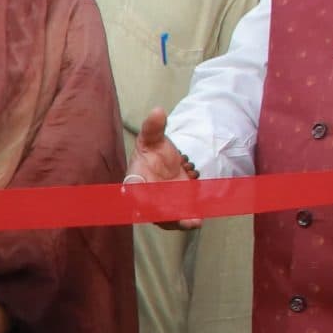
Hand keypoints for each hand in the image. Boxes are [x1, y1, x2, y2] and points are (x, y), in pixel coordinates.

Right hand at [124, 108, 201, 228]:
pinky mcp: (175, 211)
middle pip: (150, 209)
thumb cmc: (155, 152)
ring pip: (166, 218)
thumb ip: (153, 127)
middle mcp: (146, 197)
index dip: (137, 194)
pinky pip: (180, 219)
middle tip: (173, 214)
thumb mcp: (153, 138)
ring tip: (193, 221)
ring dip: (179, 221)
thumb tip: (157, 111)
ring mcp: (160, 206)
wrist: (168, 164)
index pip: (133, 188)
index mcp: (135, 178)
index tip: (143, 198)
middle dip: (162, 213)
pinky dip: (188, 221)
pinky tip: (199, 219)